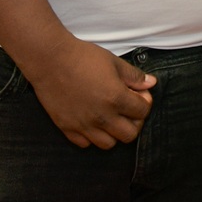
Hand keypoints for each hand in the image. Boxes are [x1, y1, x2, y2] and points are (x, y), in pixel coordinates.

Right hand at [26, 37, 156, 149]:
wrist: (50, 60)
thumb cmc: (83, 57)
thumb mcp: (113, 62)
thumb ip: (134, 76)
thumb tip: (151, 83)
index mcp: (116, 98)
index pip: (143, 112)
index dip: (145, 102)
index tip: (138, 95)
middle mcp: (102, 117)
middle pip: (130, 135)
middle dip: (134, 122)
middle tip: (127, 109)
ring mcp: (84, 125)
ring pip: (109, 144)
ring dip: (114, 133)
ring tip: (110, 117)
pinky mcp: (67, 128)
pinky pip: (85, 144)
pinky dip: (91, 136)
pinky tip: (91, 121)